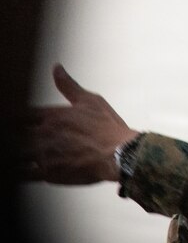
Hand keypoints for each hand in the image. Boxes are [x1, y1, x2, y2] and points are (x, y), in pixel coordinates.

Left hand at [21, 64, 136, 183]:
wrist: (120, 154)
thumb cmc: (108, 128)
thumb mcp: (91, 100)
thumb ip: (69, 85)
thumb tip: (56, 68)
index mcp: (52, 116)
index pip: (20, 115)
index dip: (14, 119)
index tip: (14, 122)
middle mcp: (43, 134)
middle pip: (13, 135)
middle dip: (12, 136)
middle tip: (13, 137)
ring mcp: (44, 155)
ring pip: (15, 154)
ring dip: (14, 153)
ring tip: (16, 153)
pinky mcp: (48, 174)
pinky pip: (22, 174)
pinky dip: (18, 173)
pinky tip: (18, 171)